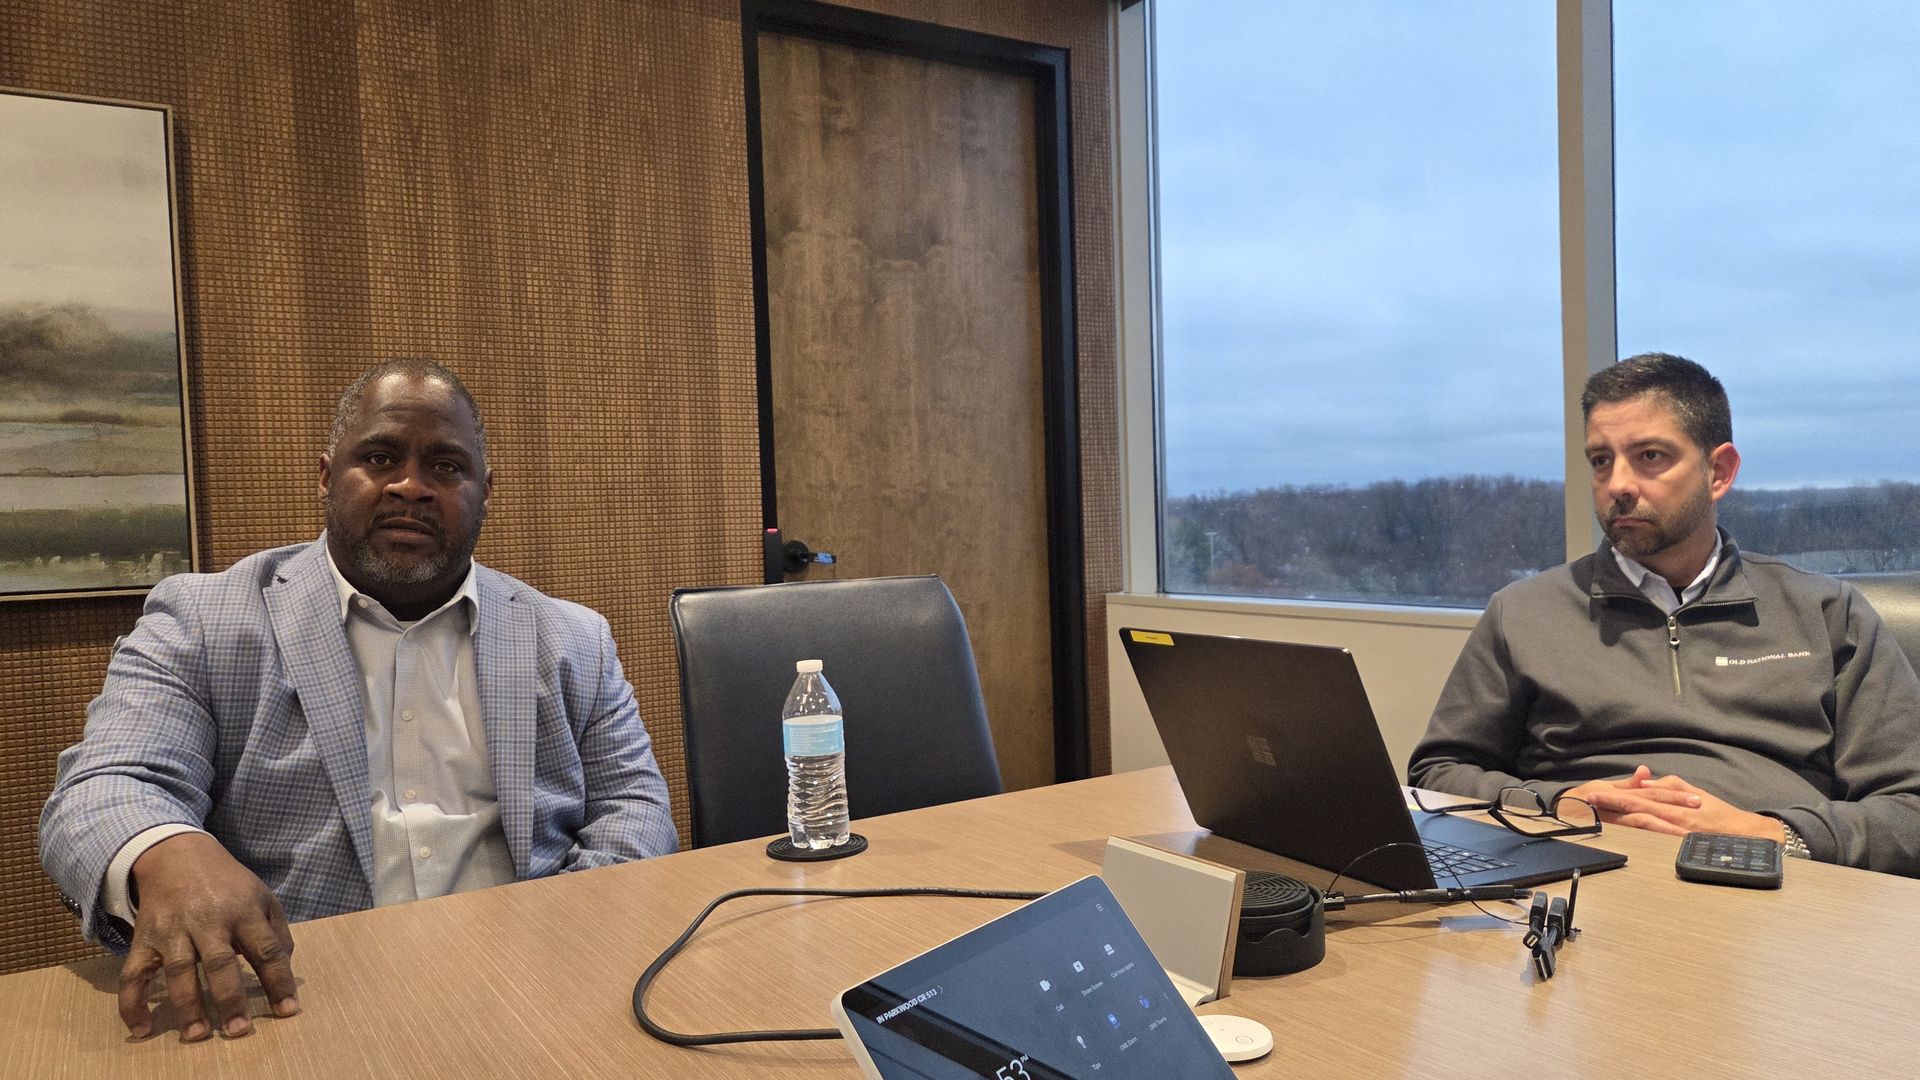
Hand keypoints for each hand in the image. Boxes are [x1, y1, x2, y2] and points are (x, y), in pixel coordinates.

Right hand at [118, 833, 298, 1040]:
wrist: (177, 855)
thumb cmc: (228, 884)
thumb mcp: (262, 897)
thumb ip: (277, 932)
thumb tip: (285, 969)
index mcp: (243, 911)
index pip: (266, 949)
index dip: (279, 981)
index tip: (288, 1010)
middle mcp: (207, 920)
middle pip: (219, 962)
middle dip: (229, 999)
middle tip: (239, 1032)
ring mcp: (172, 930)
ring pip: (178, 971)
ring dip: (187, 1006)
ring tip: (197, 1036)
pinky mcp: (143, 939)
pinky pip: (132, 974)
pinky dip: (132, 1003)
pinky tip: (141, 1029)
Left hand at [1569, 766, 1787, 841]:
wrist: (1744, 833)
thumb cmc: (1718, 813)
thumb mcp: (1692, 792)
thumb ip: (1668, 786)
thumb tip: (1646, 782)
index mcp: (1671, 800)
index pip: (1637, 795)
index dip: (1614, 794)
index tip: (1593, 792)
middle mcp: (1671, 813)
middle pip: (1635, 807)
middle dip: (1610, 804)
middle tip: (1587, 801)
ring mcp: (1676, 828)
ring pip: (1642, 821)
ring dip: (1619, 818)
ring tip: (1598, 816)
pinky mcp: (1682, 842)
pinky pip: (1658, 838)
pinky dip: (1640, 835)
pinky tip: (1624, 835)